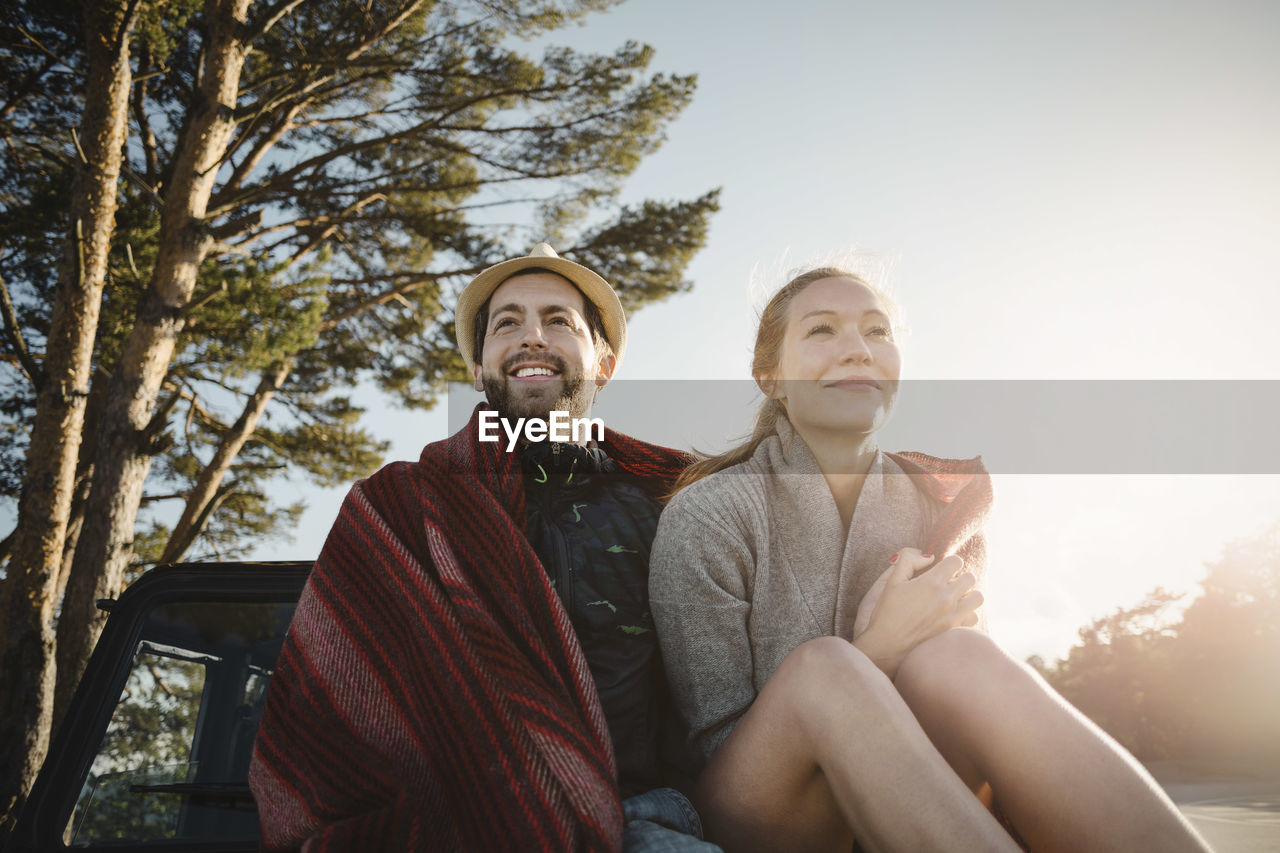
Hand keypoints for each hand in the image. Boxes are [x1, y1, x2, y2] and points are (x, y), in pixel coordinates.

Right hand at [852, 548, 981, 677]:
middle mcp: (946, 598)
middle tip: (947, 584)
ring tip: (954, 599)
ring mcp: (954, 616)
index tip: (941, 570)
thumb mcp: (892, 581)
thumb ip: (908, 560)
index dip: (949, 564)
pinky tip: (953, 615)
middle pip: (970, 577)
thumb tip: (929, 556)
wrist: (887, 646)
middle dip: (959, 577)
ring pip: (978, 597)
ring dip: (968, 595)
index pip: (956, 562)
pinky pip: (974, 616)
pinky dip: (966, 613)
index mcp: (931, 582)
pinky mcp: (956, 631)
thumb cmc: (887, 612)